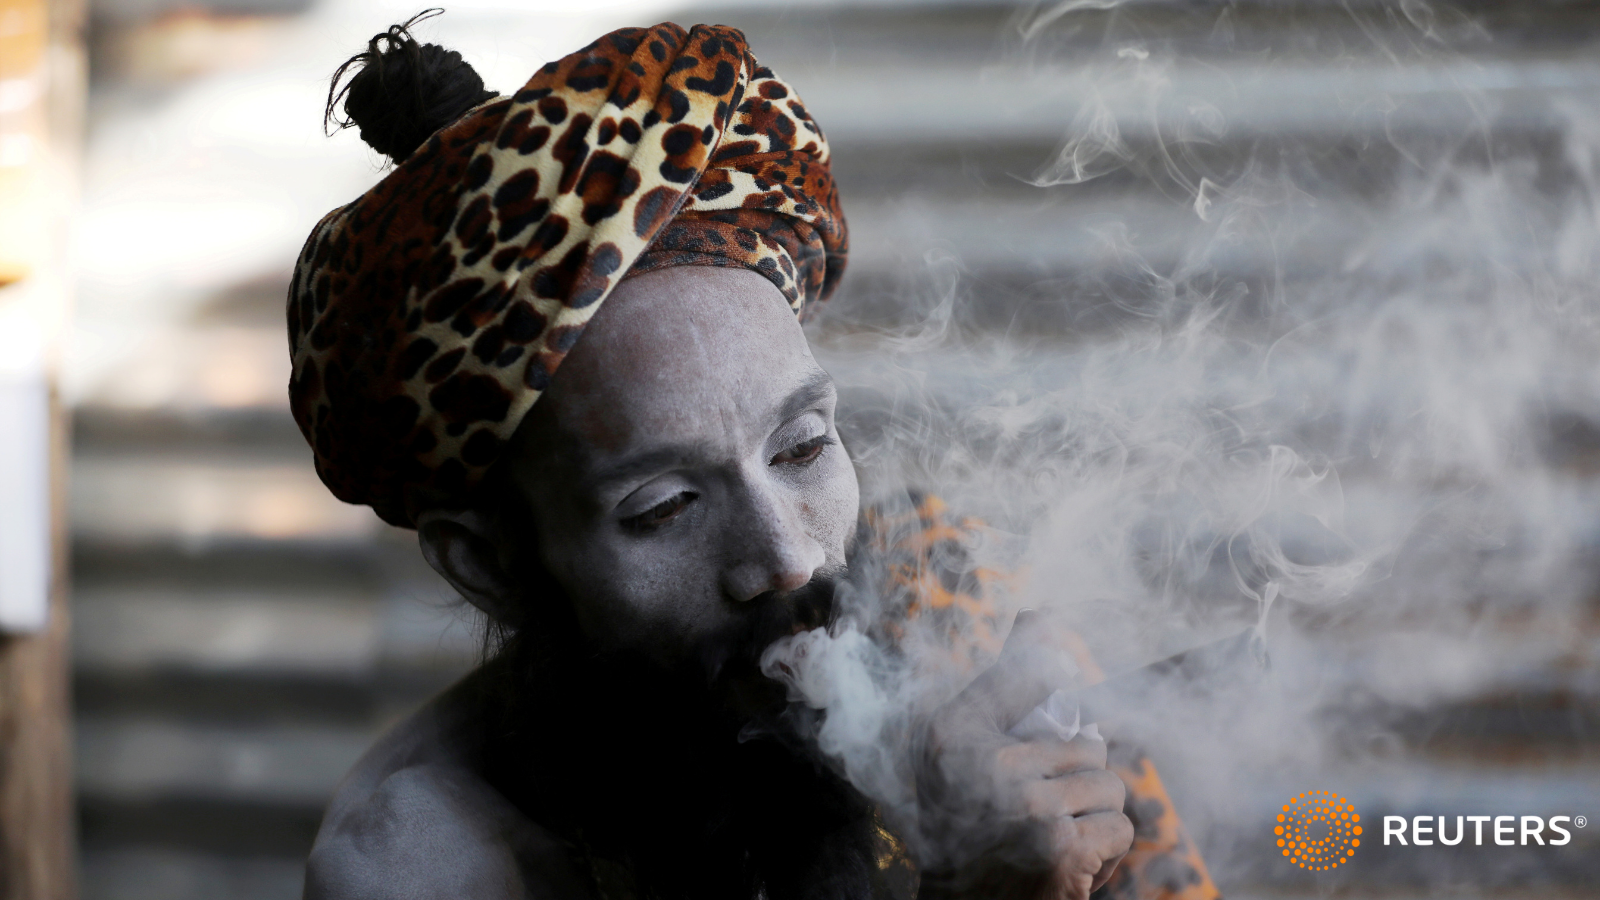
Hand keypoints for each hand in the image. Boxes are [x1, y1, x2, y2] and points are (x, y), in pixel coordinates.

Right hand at [916, 611, 1133, 899]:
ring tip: (1057, 838)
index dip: (1044, 643)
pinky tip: (1070, 864)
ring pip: (1108, 785)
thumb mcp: (956, 756)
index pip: (1016, 671)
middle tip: (1048, 811)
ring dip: (1094, 817)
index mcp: (953, 733)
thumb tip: (1041, 619)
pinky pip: (1119, 827)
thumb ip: (996, 694)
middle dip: (1082, 780)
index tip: (1052, 632)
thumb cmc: (961, 830)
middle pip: (1087, 743)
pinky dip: (1104, 852)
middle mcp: (986, 761)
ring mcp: (1026, 804)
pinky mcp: (1059, 846)